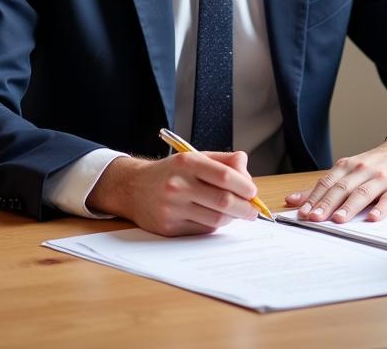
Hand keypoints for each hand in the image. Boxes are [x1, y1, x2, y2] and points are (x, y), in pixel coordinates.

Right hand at [87, 151, 259, 235]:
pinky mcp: (168, 227)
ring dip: (231, 218)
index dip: (244, 186)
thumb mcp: (195, 157)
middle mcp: (178, 185)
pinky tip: (217, 218)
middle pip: (222, 201)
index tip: (253, 192)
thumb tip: (247, 175)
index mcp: (187, 163)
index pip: (224, 176)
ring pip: (214, 219)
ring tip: (236, 214)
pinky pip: (201, 230)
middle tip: (252, 210)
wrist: (133, 187)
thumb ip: (224, 161)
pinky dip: (215, 225)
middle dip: (244, 208)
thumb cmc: (172, 171)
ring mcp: (172, 208)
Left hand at [284, 132, 386, 222]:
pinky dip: (381, 209)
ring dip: (349, 206)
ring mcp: (383, 178)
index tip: (302, 213)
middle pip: (343, 188)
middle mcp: (364, 170)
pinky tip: (372, 218)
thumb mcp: (350, 170)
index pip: (328, 182)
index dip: (314, 198)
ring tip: (338, 220)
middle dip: (327, 203)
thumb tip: (292, 200)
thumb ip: (324, 186)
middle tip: (314, 219)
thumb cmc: (376, 164)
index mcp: (349, 166)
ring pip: (364, 192)